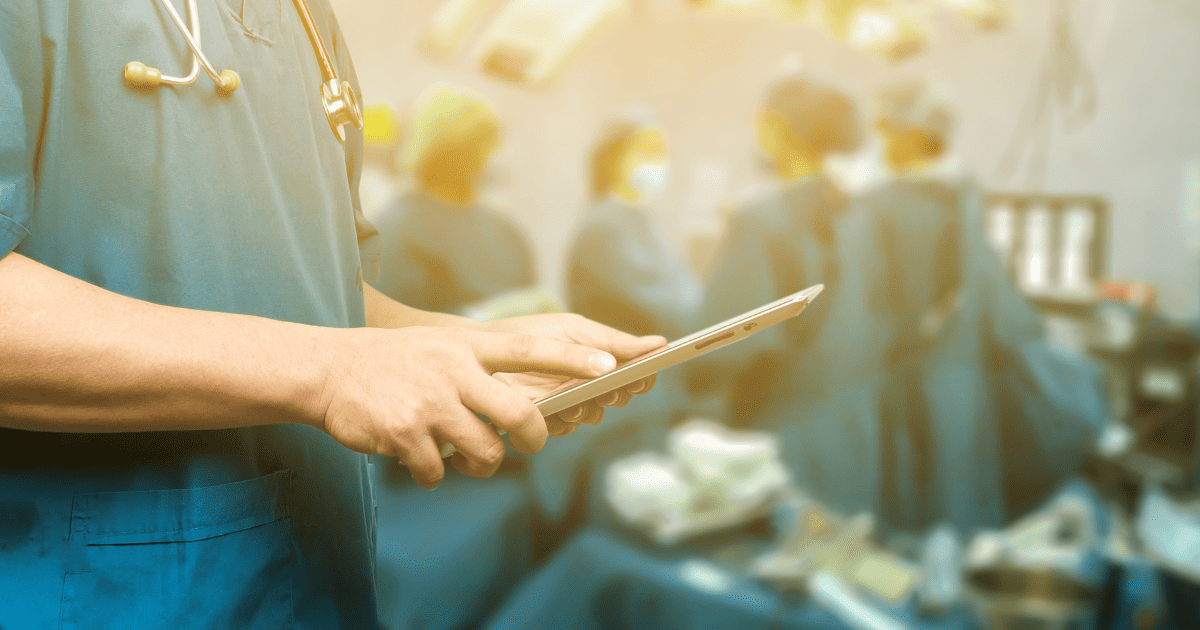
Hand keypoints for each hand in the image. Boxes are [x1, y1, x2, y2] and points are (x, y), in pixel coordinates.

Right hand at [317, 325, 638, 487]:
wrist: (326, 371)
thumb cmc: (393, 363)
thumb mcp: (438, 348)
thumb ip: (478, 368)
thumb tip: (525, 410)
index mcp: (465, 346)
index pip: (530, 351)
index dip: (572, 360)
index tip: (609, 366)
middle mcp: (453, 371)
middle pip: (519, 415)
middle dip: (533, 438)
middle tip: (530, 444)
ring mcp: (430, 402)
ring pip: (485, 452)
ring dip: (479, 463)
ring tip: (461, 455)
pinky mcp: (405, 433)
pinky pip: (440, 471)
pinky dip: (434, 473)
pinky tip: (418, 458)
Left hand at [479, 314, 666, 436]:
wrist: (476, 352)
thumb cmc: (527, 335)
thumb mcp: (570, 330)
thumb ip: (610, 340)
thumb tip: (658, 344)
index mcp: (598, 358)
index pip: (633, 372)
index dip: (641, 376)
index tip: (642, 375)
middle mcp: (587, 384)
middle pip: (616, 396)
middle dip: (615, 393)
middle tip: (609, 388)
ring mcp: (567, 403)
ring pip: (592, 414)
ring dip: (588, 407)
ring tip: (578, 398)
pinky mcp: (544, 420)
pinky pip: (565, 427)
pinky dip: (563, 419)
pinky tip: (556, 409)